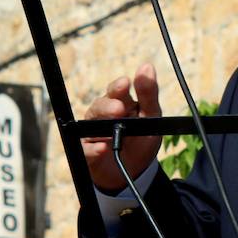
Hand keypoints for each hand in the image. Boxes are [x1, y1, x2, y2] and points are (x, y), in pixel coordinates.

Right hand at [82, 63, 162, 191]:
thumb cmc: (141, 138)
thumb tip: (147, 66)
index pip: (116, 91)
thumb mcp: (151, 118)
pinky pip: (86, 150)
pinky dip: (93, 150)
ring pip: (90, 125)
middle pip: (100, 106)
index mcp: (119, 103)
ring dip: (100, 126)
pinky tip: (102, 149)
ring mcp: (92, 134)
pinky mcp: (87, 154)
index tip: (125, 83)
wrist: (135, 170)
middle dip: (108, 106)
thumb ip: (149, 94)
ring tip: (111, 128)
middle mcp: (102, 116)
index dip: (118, 87)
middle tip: (119, 109)